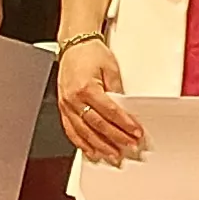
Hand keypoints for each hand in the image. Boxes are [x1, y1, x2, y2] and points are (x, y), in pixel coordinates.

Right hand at [56, 38, 147, 164]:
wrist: (74, 44)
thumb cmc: (91, 53)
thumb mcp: (111, 68)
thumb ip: (117, 90)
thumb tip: (125, 109)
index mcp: (87, 87)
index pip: (110, 112)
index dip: (124, 124)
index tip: (135, 132)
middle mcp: (74, 98)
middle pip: (97, 125)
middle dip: (115, 138)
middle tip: (128, 146)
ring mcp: (67, 105)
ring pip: (83, 132)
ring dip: (99, 146)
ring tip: (112, 155)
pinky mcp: (63, 108)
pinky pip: (71, 130)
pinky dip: (81, 143)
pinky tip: (90, 150)